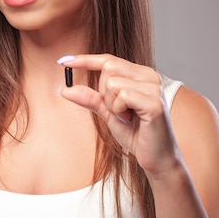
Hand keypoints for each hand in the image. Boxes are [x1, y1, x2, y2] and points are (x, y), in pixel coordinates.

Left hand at [58, 54, 180, 177]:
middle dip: (103, 92)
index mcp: (140, 75)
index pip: (108, 59)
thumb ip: (90, 98)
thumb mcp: (107, 112)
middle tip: (117, 111)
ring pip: (112, 83)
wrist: (155, 158)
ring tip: (127, 117)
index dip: (84, 60)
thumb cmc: (135, 133)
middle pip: (108, 67)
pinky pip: (122, 96)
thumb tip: (65, 88)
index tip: (63, 61)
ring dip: (112, 104)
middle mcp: (150, 76)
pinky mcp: (154, 102)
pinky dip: (119, 110)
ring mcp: (154, 88)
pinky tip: (131, 120)